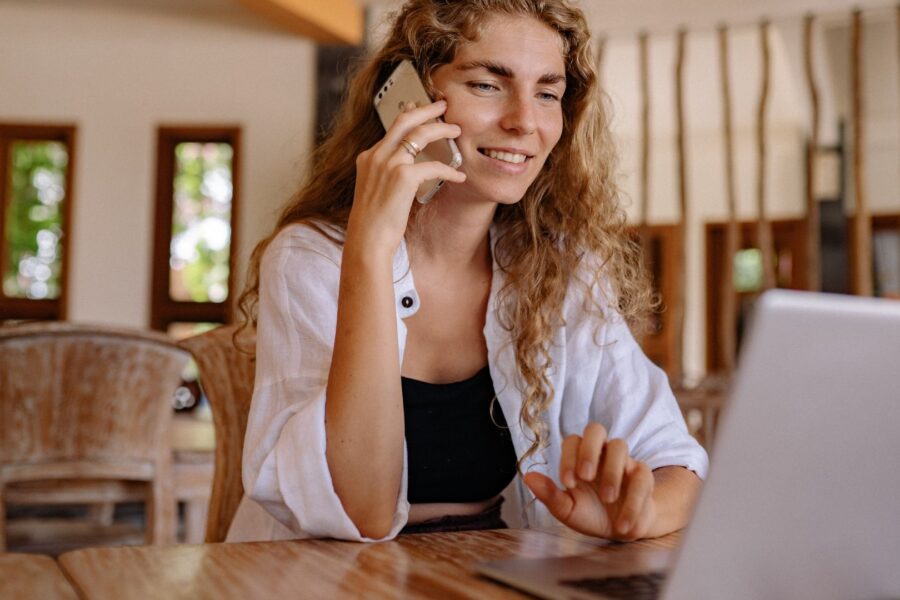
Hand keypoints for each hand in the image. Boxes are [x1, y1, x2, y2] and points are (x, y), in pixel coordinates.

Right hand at [346, 100, 465, 255]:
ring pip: (420, 134)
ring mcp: (388, 164)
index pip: (392, 128)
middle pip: (405, 120)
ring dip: (442, 130)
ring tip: (457, 131)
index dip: (409, 115)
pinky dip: (449, 169)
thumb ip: (387, 174)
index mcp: (368, 157)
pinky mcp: (403, 177)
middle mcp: (376, 156)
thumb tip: (407, 169)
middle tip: (443, 105)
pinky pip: (433, 165)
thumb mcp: (375, 190)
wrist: (367, 239)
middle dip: (427, 109)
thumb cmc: (374, 222)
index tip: (419, 106)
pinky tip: (459, 176)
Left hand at [523, 423, 656, 540]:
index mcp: (580, 457)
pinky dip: (633, 501)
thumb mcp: (568, 509)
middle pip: (596, 429)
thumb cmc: (590, 513)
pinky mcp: (643, 476)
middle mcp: (601, 453)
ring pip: (620, 445)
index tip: (567, 484)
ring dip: (612, 472)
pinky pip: (641, 476)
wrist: (621, 530)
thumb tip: (527, 476)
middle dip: (589, 450)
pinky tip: (622, 525)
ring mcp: (624, 461)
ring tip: (607, 499)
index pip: (572, 441)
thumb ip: (549, 494)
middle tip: (586, 476)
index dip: (568, 458)